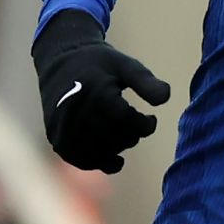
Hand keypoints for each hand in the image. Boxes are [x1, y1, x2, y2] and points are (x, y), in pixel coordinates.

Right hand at [34, 10, 171, 172]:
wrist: (59, 63)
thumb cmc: (99, 64)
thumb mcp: (126, 65)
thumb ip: (146, 82)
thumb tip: (166, 97)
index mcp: (94, 90)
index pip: (126, 119)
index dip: (144, 124)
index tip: (150, 119)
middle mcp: (75, 110)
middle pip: (114, 138)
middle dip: (131, 136)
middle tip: (134, 126)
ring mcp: (64, 128)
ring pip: (99, 153)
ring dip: (117, 149)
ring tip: (121, 135)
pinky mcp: (58, 140)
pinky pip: (83, 160)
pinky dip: (100, 161)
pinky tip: (113, 156)